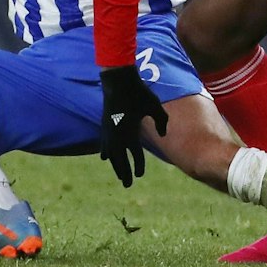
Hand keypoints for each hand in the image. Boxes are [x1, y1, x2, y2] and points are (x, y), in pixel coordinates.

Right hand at [98, 66, 166, 186]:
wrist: (118, 81)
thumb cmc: (139, 93)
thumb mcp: (155, 106)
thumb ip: (161, 121)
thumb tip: (162, 135)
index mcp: (130, 132)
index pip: (136, 155)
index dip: (138, 166)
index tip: (140, 175)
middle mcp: (118, 135)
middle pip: (121, 160)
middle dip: (124, 172)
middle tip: (127, 185)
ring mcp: (109, 131)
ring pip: (111, 154)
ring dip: (115, 165)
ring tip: (119, 175)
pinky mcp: (104, 125)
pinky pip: (104, 144)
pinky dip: (106, 152)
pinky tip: (105, 158)